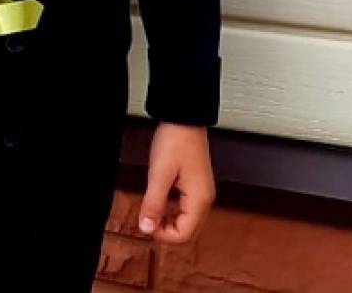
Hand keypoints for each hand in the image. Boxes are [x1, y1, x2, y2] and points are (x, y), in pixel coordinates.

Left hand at [138, 122, 215, 243]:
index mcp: (199, 200)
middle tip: (148, 217)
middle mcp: (205, 199)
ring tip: (151, 207)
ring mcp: (202, 191)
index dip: (163, 235)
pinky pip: (185, 206)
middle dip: (166, 229)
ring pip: (186, 219)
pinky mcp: (197, 183)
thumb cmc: (175, 141)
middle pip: (187, 230)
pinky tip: (159, 197)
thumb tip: (146, 228)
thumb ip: (153, 203)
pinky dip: (172, 208)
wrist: (185, 116)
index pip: (184, 235)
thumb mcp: (159, 173)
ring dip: (168, 219)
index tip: (146, 223)